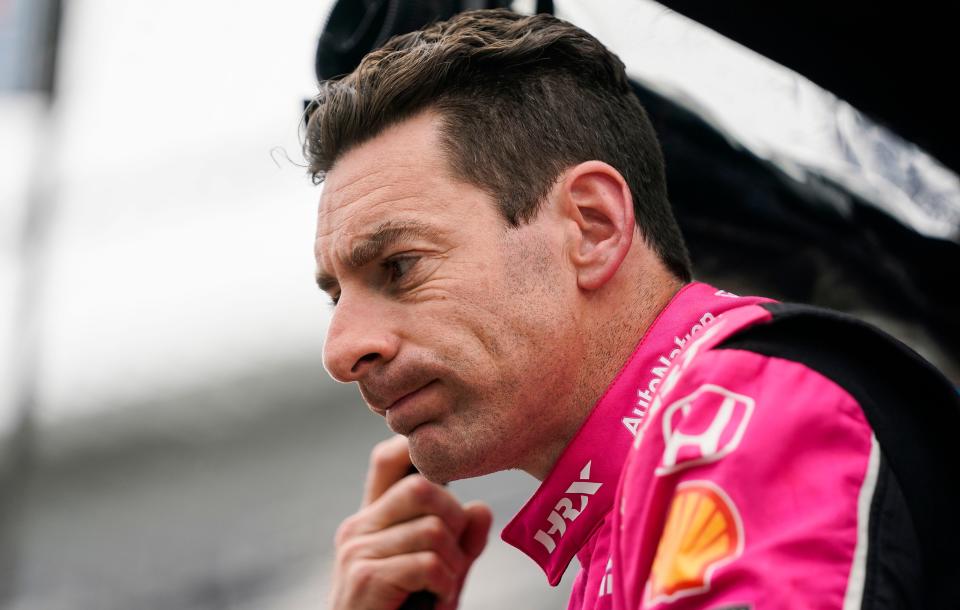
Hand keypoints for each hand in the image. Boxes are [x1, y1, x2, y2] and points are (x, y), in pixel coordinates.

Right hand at [328, 435, 492, 609]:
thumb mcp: (440, 575)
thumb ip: (460, 543)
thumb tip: (481, 508)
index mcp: (371, 520)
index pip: (388, 457)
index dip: (421, 454)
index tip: (447, 482)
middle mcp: (358, 528)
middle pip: (423, 487)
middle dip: (455, 521)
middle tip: (455, 559)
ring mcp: (358, 551)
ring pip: (432, 528)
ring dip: (454, 563)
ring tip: (444, 589)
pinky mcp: (366, 577)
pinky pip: (428, 562)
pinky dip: (445, 585)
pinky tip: (437, 601)